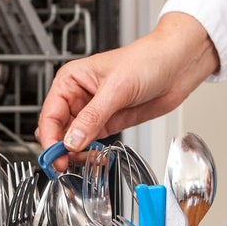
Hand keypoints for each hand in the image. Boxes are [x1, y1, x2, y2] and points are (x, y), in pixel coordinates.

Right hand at [36, 12, 218, 168]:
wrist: (176, 66)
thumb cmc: (146, 61)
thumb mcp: (116, 89)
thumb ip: (92, 117)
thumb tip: (72, 140)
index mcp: (71, 80)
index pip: (50, 113)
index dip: (50, 137)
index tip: (54, 155)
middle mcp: (78, 96)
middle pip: (58, 129)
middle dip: (60, 148)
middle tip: (65, 164)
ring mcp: (93, 112)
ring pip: (73, 139)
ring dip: (75, 153)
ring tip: (83, 161)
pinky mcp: (108, 123)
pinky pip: (90, 142)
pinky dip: (89, 152)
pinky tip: (94, 157)